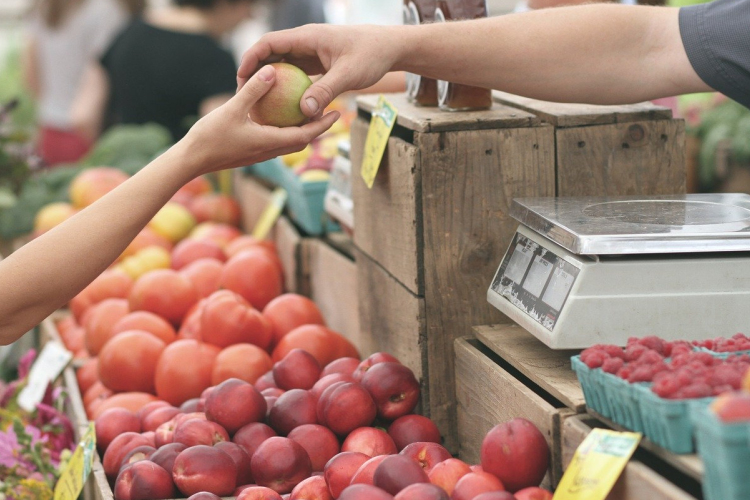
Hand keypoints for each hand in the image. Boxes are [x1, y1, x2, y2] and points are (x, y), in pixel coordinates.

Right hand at [181, 65, 339, 176]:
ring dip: (302, 130)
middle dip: (318, 128)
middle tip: (329, 111)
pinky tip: (278, 117)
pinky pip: (275, 141)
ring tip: (308, 113)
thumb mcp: (232, 109)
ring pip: (288, 143)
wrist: (191, 160)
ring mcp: (260, 154)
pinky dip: (284, 130)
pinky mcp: (251, 153)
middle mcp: (269, 151)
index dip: (323, 125)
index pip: (306, 135)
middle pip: (302, 141)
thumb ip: (253, 90)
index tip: (337, 113)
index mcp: (270, 142)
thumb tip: (272, 70)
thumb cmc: (210, 136)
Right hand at [237, 24, 402, 117]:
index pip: (269, 42)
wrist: (390, 48)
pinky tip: (282, 107)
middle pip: (271, 54)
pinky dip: (287, 87)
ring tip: (258, 102)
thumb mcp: (348, 75)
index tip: (241, 77)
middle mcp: (305, 42)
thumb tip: (304, 112)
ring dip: (270, 81)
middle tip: (243, 94)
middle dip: (255, 72)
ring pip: (282, 65)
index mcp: (307, 37)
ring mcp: (311, 52)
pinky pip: (296, 74)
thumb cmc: (371, 55)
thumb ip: (326, 91)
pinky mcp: (317, 63)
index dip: (251, 58)